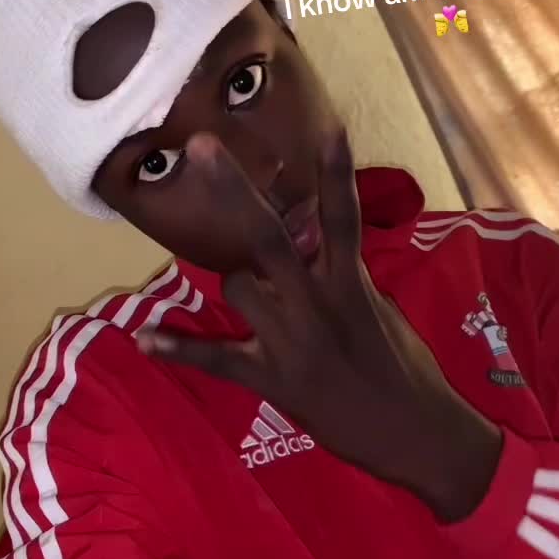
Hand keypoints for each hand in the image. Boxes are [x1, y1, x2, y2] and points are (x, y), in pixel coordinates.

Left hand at [137, 129, 501, 519]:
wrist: (414, 432)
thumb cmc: (406, 368)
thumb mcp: (380, 309)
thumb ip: (342, 274)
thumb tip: (308, 246)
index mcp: (351, 282)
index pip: (342, 217)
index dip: (336, 171)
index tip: (329, 127)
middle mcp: (316, 302)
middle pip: (265, 236)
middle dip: (233, 190)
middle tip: (202, 147)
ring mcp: (290, 340)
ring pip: (235, 286)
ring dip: (239, 286)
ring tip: (262, 306)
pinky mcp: (271, 377)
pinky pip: (215, 357)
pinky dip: (179, 349)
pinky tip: (144, 340)